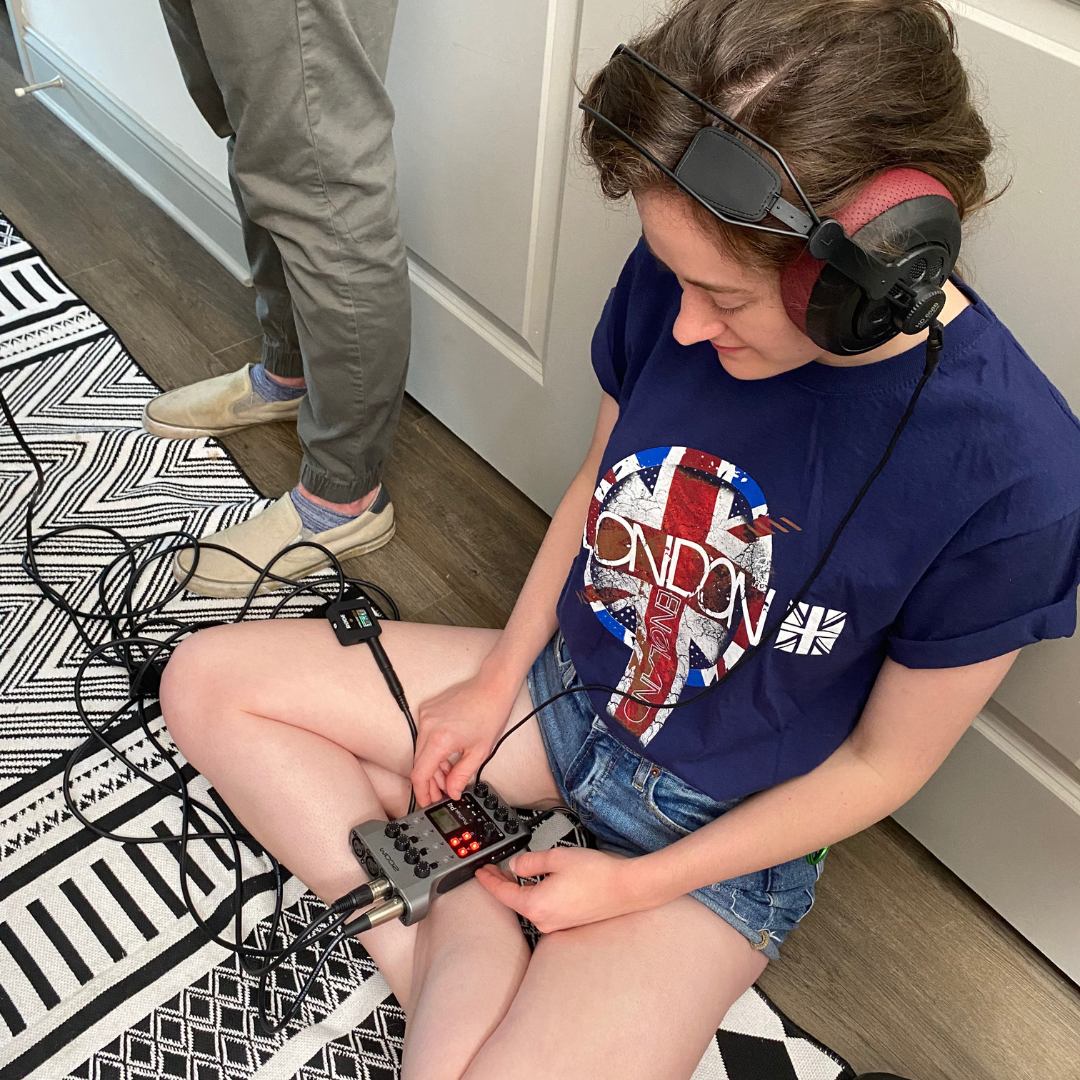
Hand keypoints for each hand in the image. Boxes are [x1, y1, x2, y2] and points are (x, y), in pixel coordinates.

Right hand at [411, 669, 518, 804]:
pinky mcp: (427, 709)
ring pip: (420, 751)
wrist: (492, 686)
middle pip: (419, 764)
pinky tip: (447, 757)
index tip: (427, 802)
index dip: (422, 793)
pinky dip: (433, 749)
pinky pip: (424, 736)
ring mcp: (425, 716)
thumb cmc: (490, 713)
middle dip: (430, 782)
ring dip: (432, 766)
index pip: (420, 774)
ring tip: (448, 775)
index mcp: (440, 739)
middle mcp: (428, 726)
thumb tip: (452, 791)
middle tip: (442, 792)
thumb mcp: (479, 752)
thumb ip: (461, 776)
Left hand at [475, 847, 650, 932]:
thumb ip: (530, 862)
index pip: (503, 894)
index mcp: (536, 905)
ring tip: (513, 874)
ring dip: (519, 890)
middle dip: (502, 884)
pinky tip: (538, 884)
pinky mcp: (568, 922)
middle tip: (492, 869)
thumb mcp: (556, 857)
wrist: (627, 888)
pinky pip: (544, 909)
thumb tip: (516, 866)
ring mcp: (557, 925)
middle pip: (514, 902)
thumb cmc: (596, 874)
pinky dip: (535, 896)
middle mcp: (544, 921)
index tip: (480, 872)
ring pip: (529, 906)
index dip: (489, 881)